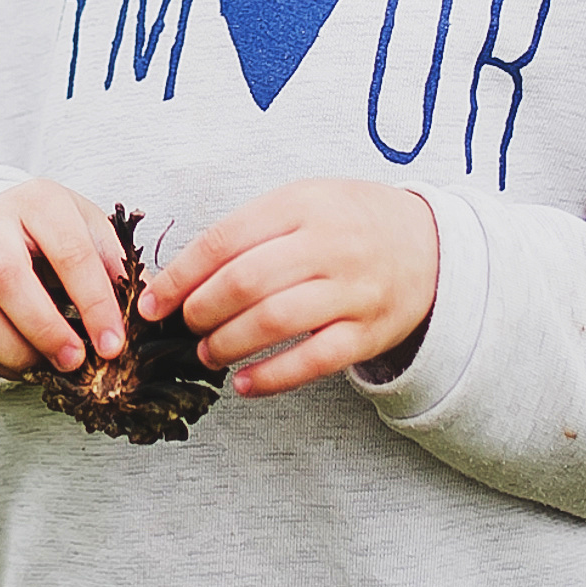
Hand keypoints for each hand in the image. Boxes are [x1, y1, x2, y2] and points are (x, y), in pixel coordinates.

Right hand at [0, 181, 127, 377]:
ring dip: (16, 351)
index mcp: (39, 202)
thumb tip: (140, 312)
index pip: (70, 253)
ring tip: (51, 368)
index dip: (94, 304)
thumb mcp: (92, 232)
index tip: (113, 344)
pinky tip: (28, 367)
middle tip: (76, 361)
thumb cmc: (60, 233)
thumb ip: (115, 268)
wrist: (6, 222)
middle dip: (45, 328)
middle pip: (6, 276)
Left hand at [138, 180, 439, 396]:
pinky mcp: (368, 332)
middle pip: (246, 283)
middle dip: (201, 311)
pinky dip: (271, 378)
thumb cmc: (348, 222)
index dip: (181, 276)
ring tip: (207, 352)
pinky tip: (243, 384)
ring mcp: (353, 290)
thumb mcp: (303, 201)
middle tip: (185, 327)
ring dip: (228, 344)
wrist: (431, 245)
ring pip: (275, 322)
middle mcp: (329, 244)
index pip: (225, 241)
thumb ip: (249, 231)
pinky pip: (313, 361)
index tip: (154, 302)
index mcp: (302, 203)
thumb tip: (181, 277)